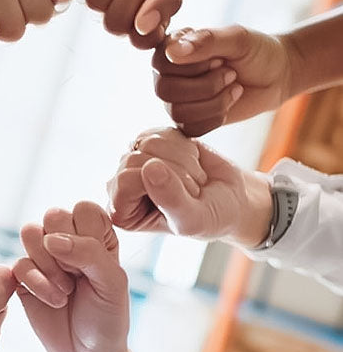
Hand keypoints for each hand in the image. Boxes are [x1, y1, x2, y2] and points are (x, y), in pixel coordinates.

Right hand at [13, 201, 133, 351]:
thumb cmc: (107, 316)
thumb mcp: (113, 283)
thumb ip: (89, 252)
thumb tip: (51, 239)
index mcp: (95, 234)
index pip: (84, 208)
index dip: (87, 234)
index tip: (97, 264)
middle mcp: (67, 238)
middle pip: (53, 214)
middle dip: (65, 250)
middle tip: (78, 276)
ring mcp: (43, 255)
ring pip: (30, 232)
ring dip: (48, 264)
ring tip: (65, 288)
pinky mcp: (23, 275)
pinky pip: (19, 263)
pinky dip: (38, 284)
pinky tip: (54, 301)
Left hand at [108, 128, 271, 246]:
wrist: (231, 201)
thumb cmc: (209, 218)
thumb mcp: (192, 219)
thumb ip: (170, 199)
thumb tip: (149, 167)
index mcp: (120, 211)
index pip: (126, 180)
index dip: (161, 185)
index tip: (182, 202)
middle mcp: (120, 184)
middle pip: (136, 158)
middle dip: (175, 173)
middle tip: (191, 191)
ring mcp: (135, 160)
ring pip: (151, 141)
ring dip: (183, 160)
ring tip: (192, 179)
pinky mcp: (151, 141)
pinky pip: (164, 131)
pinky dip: (186, 146)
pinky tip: (191, 163)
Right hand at [153, 25, 295, 135]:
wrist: (276, 75)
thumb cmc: (255, 51)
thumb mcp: (237, 38)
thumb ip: (206, 40)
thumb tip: (172, 52)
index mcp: (171, 49)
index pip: (160, 63)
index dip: (192, 66)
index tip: (219, 58)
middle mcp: (166, 75)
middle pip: (165, 90)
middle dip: (206, 85)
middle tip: (230, 74)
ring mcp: (175, 100)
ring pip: (178, 112)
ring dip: (214, 102)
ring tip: (233, 86)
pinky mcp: (188, 121)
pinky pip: (191, 129)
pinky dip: (216, 117)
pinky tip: (229, 101)